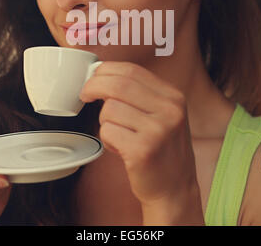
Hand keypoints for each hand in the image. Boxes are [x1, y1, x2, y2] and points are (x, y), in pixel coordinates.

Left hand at [79, 61, 202, 215]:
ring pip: (109, 109)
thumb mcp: (163, 114)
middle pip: (118, 84)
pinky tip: (120, 147)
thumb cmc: (162, 149)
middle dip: (93, 86)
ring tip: (119, 133)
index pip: (131, 70)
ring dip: (104, 121)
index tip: (93, 77)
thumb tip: (102, 75)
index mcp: (173, 96)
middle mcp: (169, 110)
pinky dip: (106, 139)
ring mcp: (158, 130)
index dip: (105, 70)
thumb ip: (140, 93)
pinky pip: (107, 131)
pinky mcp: (143, 150)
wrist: (175, 189)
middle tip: (85, 94)